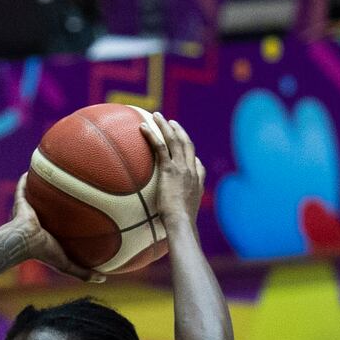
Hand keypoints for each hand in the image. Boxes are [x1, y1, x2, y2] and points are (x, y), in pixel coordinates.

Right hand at [8, 172, 102, 282]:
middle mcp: (36, 221)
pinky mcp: (20, 201)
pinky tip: (37, 164)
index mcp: (46, 234)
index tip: (81, 213)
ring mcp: (27, 210)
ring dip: (42, 186)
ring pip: (36, 196)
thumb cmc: (43, 253)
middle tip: (71, 190)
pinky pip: (24, 186)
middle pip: (48, 208)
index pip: (59, 226)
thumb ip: (83, 272)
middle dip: (56, 201)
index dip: (68, 220)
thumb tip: (104, 280)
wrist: (22, 242)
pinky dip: (27, 178)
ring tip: (54, 173)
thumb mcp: (66, 264)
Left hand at [140, 112, 205, 227]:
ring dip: (165, 126)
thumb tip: (180, 211)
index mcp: (197, 181)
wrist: (182, 223)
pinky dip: (152, 135)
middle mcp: (191, 170)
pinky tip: (143, 127)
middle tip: (169, 122)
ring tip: (156, 116)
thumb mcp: (186, 215)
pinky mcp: (169, 169)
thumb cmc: (181, 224)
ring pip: (174, 140)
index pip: (196, 162)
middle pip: (186, 144)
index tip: (183, 145)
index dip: (190, 152)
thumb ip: (184, 207)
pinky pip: (160, 147)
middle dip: (178, 131)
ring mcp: (181, 168)